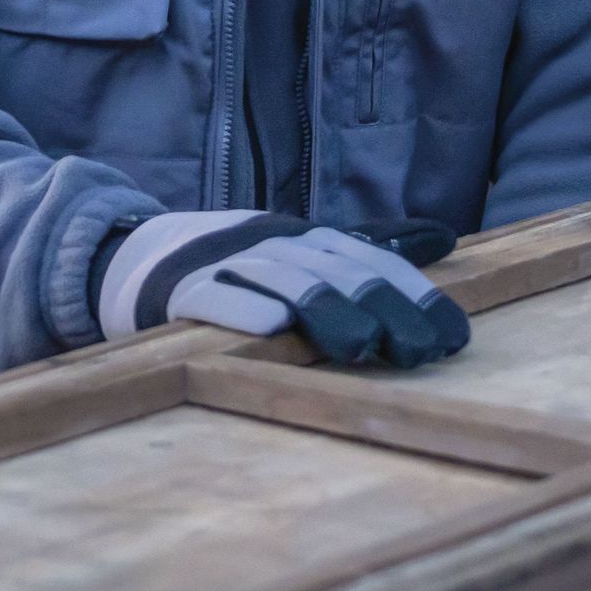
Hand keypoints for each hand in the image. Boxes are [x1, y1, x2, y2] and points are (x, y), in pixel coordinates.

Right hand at [93, 211, 468, 367]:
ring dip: (326, 311)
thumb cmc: (238, 265)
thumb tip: (444, 239)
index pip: (371, 262)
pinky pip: (214, 299)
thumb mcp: (305, 251)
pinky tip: (270, 329)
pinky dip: (242, 311)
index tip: (453, 336)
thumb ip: (372, 248)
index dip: (413, 296)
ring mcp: (228, 264)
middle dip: (384, 309)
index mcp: (308, 238)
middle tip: (422, 351)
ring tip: (362, 345)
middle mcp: (274, 245)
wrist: (137, 257)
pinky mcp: (182, 291)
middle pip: (337, 273)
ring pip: (284, 283)